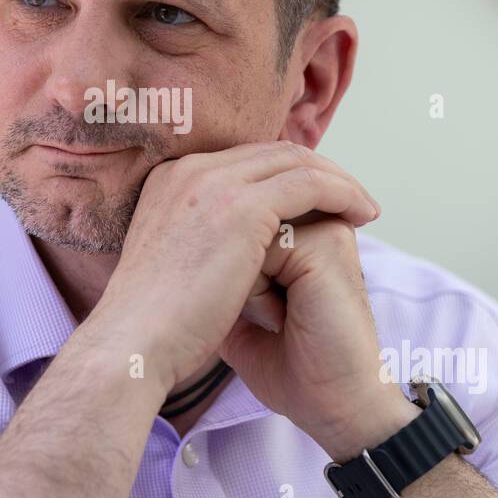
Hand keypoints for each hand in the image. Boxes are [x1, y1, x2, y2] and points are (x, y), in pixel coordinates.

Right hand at [89, 141, 378, 395]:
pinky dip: (342, 194)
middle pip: (272, 152)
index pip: (243, 161)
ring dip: (338, 180)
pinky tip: (363, 216)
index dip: (285, 175)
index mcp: (170, 181)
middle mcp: (189, 170)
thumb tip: (223, 256)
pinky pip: (310, 184)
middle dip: (317, 170)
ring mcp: (212, 183)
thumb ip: (197, 244)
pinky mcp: (241, 205)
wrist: (132, 346)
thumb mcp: (172, 267)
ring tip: (364, 208)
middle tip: (351, 197)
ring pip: (296, 161)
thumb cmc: (152, 327)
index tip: (315, 200)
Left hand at [218, 216, 415, 457]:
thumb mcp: (239, 309)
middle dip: (234, 275)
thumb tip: (187, 243)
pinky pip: (257, 249)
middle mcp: (316, 225)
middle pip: (235, 227)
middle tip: (274, 320)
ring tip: (278, 319)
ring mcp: (323, 231)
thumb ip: (221, 269)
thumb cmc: (292, 368)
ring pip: (242, 235)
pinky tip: (281, 320)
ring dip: (244, 283)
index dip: (225, 275)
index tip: (268, 318)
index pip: (232, 226)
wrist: (334, 406)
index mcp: (300, 235)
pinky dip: (256, 293)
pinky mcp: (325, 245)